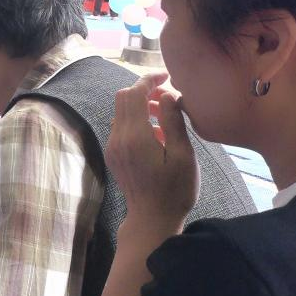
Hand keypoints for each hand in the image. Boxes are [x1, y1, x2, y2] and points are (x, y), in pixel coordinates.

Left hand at [108, 73, 196, 227]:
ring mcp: (113, 146)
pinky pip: (121, 126)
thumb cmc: (175, 190)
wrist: (152, 219)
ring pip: (121, 111)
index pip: (134, 93)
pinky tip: (157, 135)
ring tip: (166, 117)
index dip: (150, 80)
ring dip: (141, 106)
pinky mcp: (113, 154)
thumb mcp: (183, 155)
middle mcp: (118, 138)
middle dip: (144, 90)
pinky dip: (136, 120)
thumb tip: (167, 94)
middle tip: (168, 97)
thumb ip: (173, 121)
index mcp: (135, 136)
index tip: (167, 76)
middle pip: (123, 97)